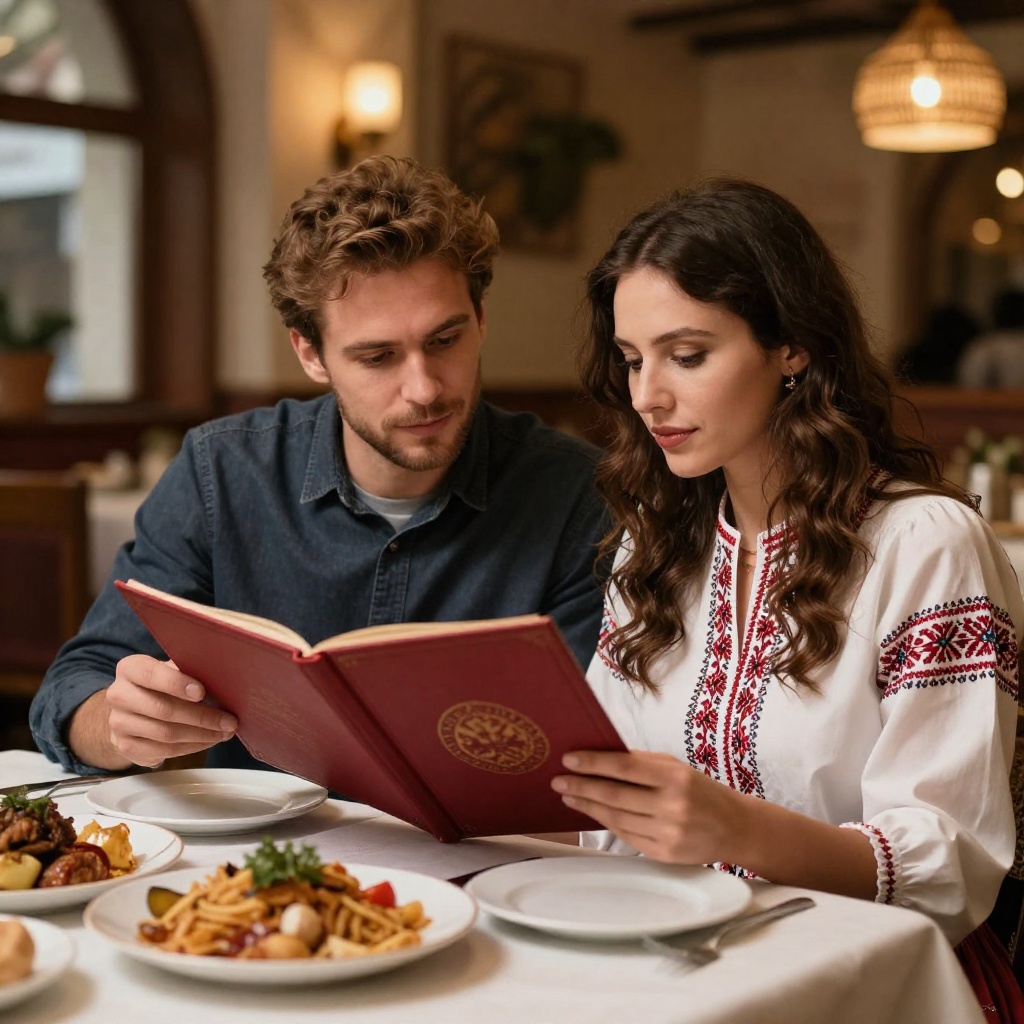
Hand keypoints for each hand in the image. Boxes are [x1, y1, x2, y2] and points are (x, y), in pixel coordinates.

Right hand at [102, 655, 236, 767]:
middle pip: (163, 709)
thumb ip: (190, 671)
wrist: (132, 710)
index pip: (151, 674)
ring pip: (165, 734)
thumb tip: (223, 677)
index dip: (177, 684)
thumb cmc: (162, 685)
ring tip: (224, 733)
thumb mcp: (173, 670)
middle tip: (229, 721)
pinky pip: (162, 751)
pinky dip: (190, 747)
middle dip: (202, 717)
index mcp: (131, 668)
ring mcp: (119, 723)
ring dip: (201, 735)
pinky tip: (208, 741)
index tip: (201, 692)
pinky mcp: (125, 746)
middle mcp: (118, 695)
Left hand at [551, 749, 748, 864]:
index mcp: (675, 777)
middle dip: (581, 786)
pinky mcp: (664, 854)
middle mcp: (671, 805)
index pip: (624, 767)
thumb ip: (641, 763)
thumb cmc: (701, 791)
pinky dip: (607, 822)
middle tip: (559, 781)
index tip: (569, 760)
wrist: (735, 827)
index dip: (593, 763)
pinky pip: (626, 835)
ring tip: (570, 796)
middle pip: (614, 795)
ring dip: (588, 806)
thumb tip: (600, 757)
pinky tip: (593, 812)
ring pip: (616, 817)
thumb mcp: (676, 768)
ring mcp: (667, 832)